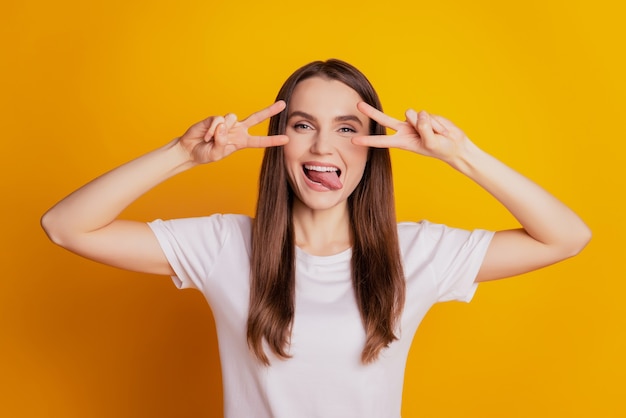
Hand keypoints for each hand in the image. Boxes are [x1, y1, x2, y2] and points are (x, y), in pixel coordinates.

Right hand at [178, 101, 288, 163]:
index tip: (286, 139)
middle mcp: (237, 130)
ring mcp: (227, 123)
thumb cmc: (205, 153)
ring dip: (222, 130)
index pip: (260, 141)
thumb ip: (222, 142)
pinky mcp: (215, 118)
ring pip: (233, 117)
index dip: (272, 140)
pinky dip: (212, 130)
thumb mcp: (217, 154)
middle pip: (256, 118)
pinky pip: (218, 120)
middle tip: (283, 104)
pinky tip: (206, 136)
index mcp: (241, 142)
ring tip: (211, 139)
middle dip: (270, 111)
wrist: (190, 149)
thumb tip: (223, 125)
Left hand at [353, 102, 471, 163]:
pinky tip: (439, 128)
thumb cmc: (441, 149)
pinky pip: (426, 114)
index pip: (381, 141)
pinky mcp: (423, 115)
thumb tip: (418, 114)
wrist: (454, 144)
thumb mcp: (431, 143)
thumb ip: (424, 129)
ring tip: (436, 134)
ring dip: (427, 124)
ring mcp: (413, 122)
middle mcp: (404, 130)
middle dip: (371, 112)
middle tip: (358, 105)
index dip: (368, 140)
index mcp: (402, 142)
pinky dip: (435, 122)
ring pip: (413, 115)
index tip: (353, 140)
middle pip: (384, 119)